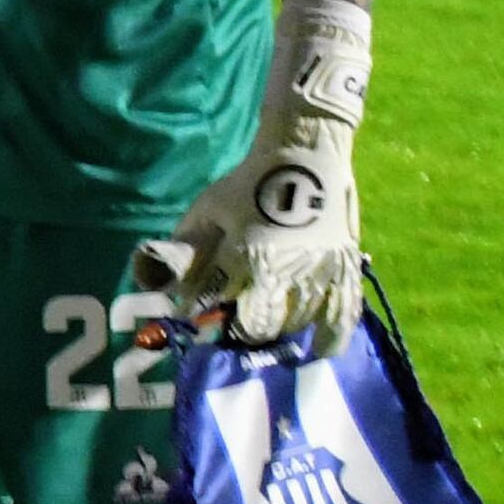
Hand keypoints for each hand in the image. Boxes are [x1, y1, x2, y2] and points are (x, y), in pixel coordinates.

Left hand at [136, 0, 369, 352]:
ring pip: (299, 324)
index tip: (198, 329)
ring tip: (261, 330)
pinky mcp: (346, 267)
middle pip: (263, 328)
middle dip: (241, 333)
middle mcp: (288, 271)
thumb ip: (186, 252)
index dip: (208, 328)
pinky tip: (317, 350)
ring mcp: (322, 272)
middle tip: (229, 328)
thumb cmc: (247, 183)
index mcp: (250, 258)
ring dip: (278, 333)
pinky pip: (344, 315)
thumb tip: (157, 284)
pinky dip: (330, 337)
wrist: (305, 154)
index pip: (225, 315)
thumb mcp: (206, 213)